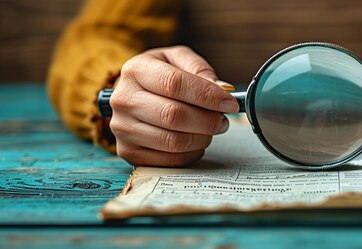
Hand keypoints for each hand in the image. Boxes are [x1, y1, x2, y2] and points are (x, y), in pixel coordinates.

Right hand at [109, 46, 238, 166]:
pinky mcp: (129, 152)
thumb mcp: (178, 59)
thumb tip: (222, 89)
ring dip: (202, 138)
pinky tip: (196, 140)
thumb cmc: (160, 75)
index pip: (174, 84)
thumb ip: (200, 69)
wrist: (132, 94)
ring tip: (211, 129)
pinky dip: (192, 153)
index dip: (207, 95)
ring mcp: (123, 128)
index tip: (230, 103)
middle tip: (223, 119)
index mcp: (135, 70)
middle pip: (174, 116)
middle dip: (208, 120)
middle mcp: (124, 100)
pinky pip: (170, 160)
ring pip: (173, 141)